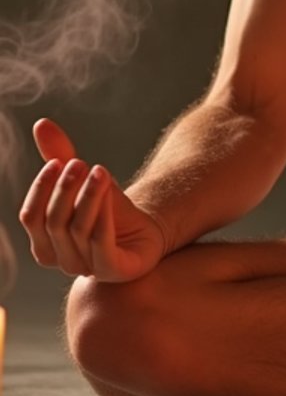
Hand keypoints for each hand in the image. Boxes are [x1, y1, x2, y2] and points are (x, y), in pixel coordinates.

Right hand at [19, 118, 166, 282]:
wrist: (146, 229)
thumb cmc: (108, 207)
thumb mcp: (82, 181)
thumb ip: (60, 156)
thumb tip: (41, 123)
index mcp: (44, 243)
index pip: (30, 217)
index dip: (40, 189)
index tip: (57, 162)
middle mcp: (60, 260)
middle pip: (54, 222)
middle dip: (65, 190)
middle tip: (80, 163)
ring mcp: (86, 270)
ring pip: (78, 230)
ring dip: (88, 197)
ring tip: (100, 171)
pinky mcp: (113, 272)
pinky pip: (102, 246)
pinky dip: (103, 217)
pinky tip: (109, 192)